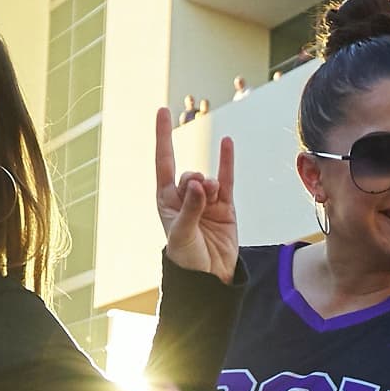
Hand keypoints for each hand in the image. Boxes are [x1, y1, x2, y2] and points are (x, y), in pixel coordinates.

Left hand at [153, 107, 238, 281]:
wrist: (210, 279)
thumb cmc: (188, 260)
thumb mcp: (182, 235)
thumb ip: (190, 209)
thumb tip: (200, 184)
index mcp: (167, 202)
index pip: (164, 163)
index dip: (163, 138)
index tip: (162, 111)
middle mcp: (185, 198)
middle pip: (188, 174)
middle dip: (194, 182)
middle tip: (199, 197)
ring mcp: (206, 201)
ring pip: (207, 179)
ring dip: (210, 186)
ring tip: (212, 199)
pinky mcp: (225, 206)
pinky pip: (227, 179)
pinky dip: (227, 161)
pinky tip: (227, 142)